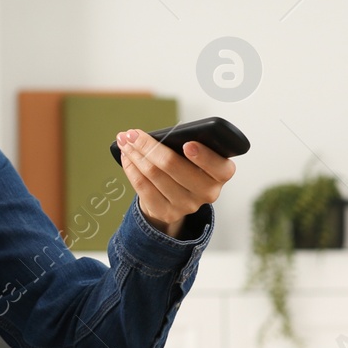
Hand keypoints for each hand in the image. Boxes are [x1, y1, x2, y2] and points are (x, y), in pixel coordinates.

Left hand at [115, 129, 236, 237]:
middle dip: (148, 145)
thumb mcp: (196, 153)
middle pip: (172, 165)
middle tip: (132, 134)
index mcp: (222, 173)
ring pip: (153, 174)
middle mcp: (208, 192)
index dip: (203, 156)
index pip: (217, 166)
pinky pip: (143, 187)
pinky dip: (131, 168)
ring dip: (134, 154)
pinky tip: (126, 157)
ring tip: (124, 141)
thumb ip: (186, 143)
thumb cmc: (189, 165)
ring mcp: (187, 205)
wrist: (178, 197)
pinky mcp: (167, 213)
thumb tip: (152, 136)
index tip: (187, 143)